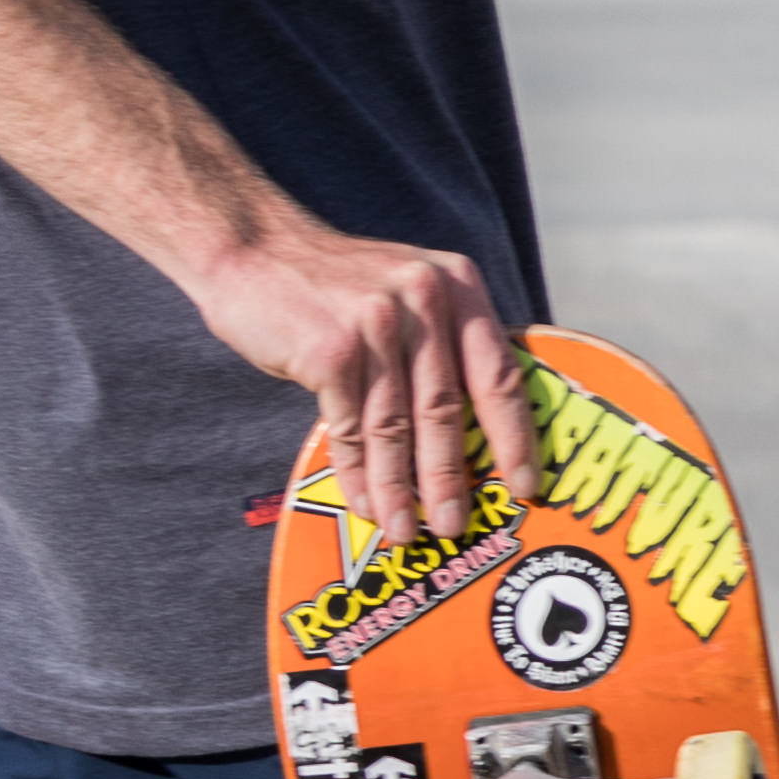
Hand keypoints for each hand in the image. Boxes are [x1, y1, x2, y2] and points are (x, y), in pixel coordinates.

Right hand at [188, 224, 537, 547]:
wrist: (253, 248)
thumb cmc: (334, 284)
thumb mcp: (407, 287)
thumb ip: (443, 338)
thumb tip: (475, 425)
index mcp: (457, 286)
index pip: (499, 374)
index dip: (515, 437)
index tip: (525, 485)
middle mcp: (425, 300)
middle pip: (448, 409)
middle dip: (452, 477)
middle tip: (456, 524)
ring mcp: (377, 324)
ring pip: (396, 426)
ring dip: (401, 488)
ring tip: (406, 530)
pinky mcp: (330, 350)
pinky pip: (351, 428)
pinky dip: (358, 472)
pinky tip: (365, 503)